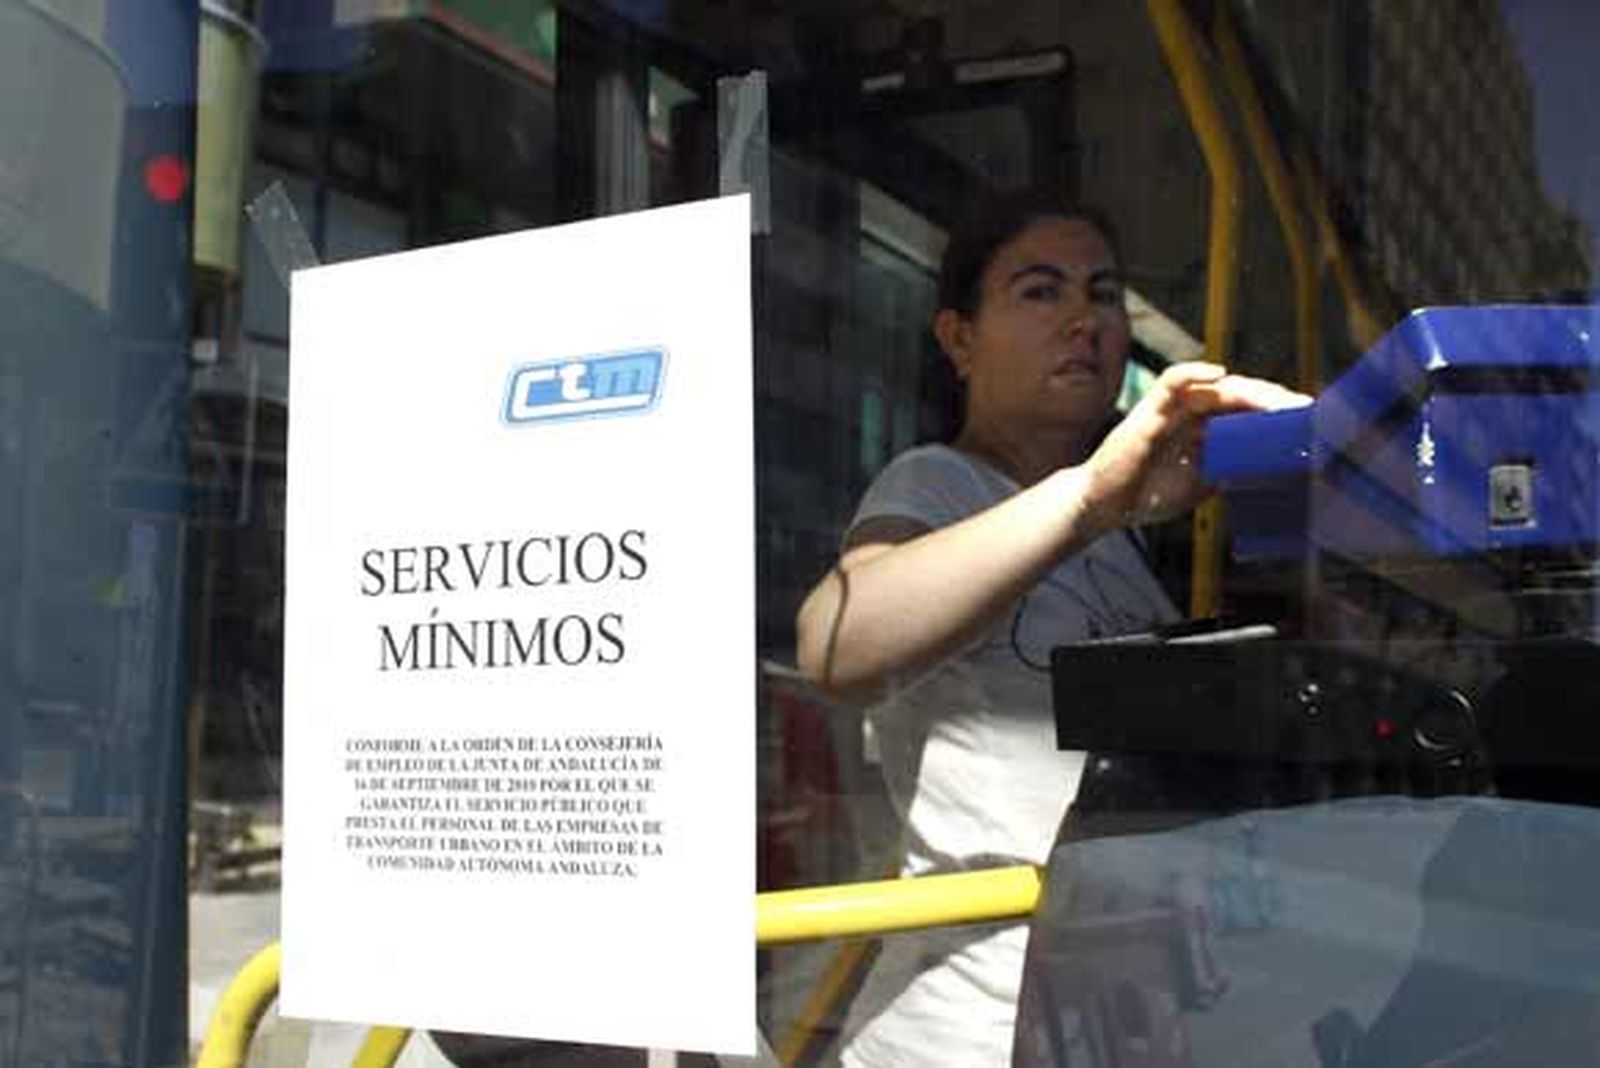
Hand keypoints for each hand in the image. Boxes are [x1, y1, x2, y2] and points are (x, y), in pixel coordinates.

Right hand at [1084, 362, 1309, 528]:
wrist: (1105, 506)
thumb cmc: (1147, 494)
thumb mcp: (1203, 483)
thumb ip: (1232, 469)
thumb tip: (1274, 464)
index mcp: (1207, 431)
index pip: (1249, 412)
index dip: (1277, 413)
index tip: (1308, 420)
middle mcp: (1193, 414)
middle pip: (1240, 395)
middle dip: (1274, 401)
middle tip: (1304, 410)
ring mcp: (1172, 410)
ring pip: (1216, 386)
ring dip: (1249, 390)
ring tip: (1277, 399)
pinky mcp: (1150, 410)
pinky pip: (1173, 381)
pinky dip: (1194, 372)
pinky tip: (1218, 374)